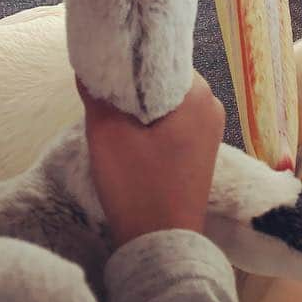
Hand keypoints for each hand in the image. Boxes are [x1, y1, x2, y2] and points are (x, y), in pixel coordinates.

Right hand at [79, 72, 224, 248]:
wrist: (160, 245)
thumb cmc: (138, 186)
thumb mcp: (107, 134)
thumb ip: (97, 93)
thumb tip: (88, 65)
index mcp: (198, 94)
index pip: (161, 57)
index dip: (133, 56)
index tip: (108, 58)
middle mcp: (212, 106)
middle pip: (165, 79)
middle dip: (136, 83)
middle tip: (106, 88)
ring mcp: (210, 131)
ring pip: (169, 102)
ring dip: (143, 104)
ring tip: (115, 111)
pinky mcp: (202, 151)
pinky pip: (176, 122)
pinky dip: (154, 122)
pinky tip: (132, 132)